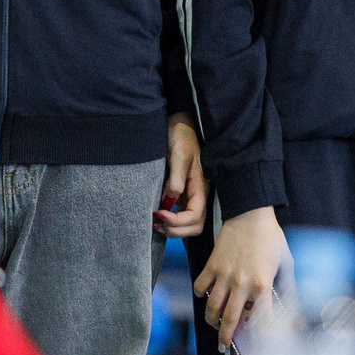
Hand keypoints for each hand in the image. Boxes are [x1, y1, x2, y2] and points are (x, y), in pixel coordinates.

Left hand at [158, 115, 207, 238]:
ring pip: (187, 224)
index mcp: (200, 186)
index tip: (159, 213)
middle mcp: (197, 194)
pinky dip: (168, 221)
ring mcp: (189, 195)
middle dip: (177, 230)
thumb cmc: (181, 136)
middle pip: (195, 226)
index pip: (196, 216)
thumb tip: (171, 200)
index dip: (178, 221)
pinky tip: (155, 214)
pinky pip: (178, 214)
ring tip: (155, 221)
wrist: (178, 124)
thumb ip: (177, 178)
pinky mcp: (180, 193)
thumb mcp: (179, 155)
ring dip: (172, 229)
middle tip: (157, 223)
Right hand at [193, 205, 286, 339]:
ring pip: (212, 308)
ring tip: (214, 325)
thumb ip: (288, 288)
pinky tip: (207, 298)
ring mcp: (224, 275)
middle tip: (223, 346)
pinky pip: (200, 287)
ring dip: (211, 321)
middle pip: (229, 320)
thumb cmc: (271, 237)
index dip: (257, 336)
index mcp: (262, 285)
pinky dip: (201, 296)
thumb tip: (294, 308)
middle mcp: (242, 284)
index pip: (259, 321)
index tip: (255, 343)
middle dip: (225, 338)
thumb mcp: (286, 263)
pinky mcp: (211, 265)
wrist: (250, 214)